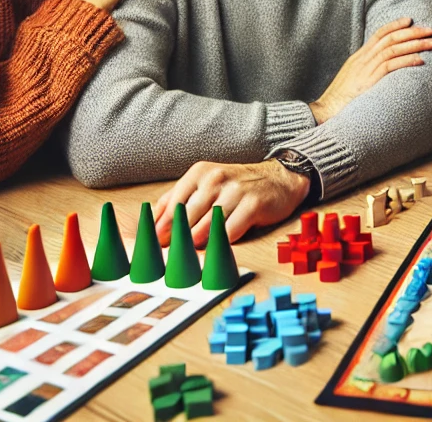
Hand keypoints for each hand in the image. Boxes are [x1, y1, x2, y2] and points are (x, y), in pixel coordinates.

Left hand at [153, 160, 309, 245]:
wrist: (280, 178)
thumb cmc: (238, 185)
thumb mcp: (207, 182)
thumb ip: (179, 198)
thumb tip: (152, 220)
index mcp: (200, 173)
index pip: (171, 206)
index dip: (160, 230)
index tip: (153, 247)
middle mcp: (215, 179)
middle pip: (184, 220)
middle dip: (175, 241)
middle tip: (168, 258)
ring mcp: (235, 192)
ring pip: (204, 229)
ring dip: (196, 246)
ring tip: (193, 254)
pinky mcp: (253, 205)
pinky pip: (228, 234)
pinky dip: (220, 245)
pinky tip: (218, 248)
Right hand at [310, 18, 431, 123]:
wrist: (324, 112)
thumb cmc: (341, 101)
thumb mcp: (353, 81)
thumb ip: (367, 72)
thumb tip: (382, 70)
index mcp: (358, 57)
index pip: (379, 34)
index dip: (395, 25)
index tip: (410, 20)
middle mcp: (362, 59)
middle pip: (390, 38)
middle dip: (413, 32)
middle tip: (431, 29)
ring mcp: (365, 69)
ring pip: (393, 49)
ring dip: (416, 44)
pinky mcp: (368, 81)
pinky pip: (390, 66)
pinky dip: (407, 61)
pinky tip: (421, 60)